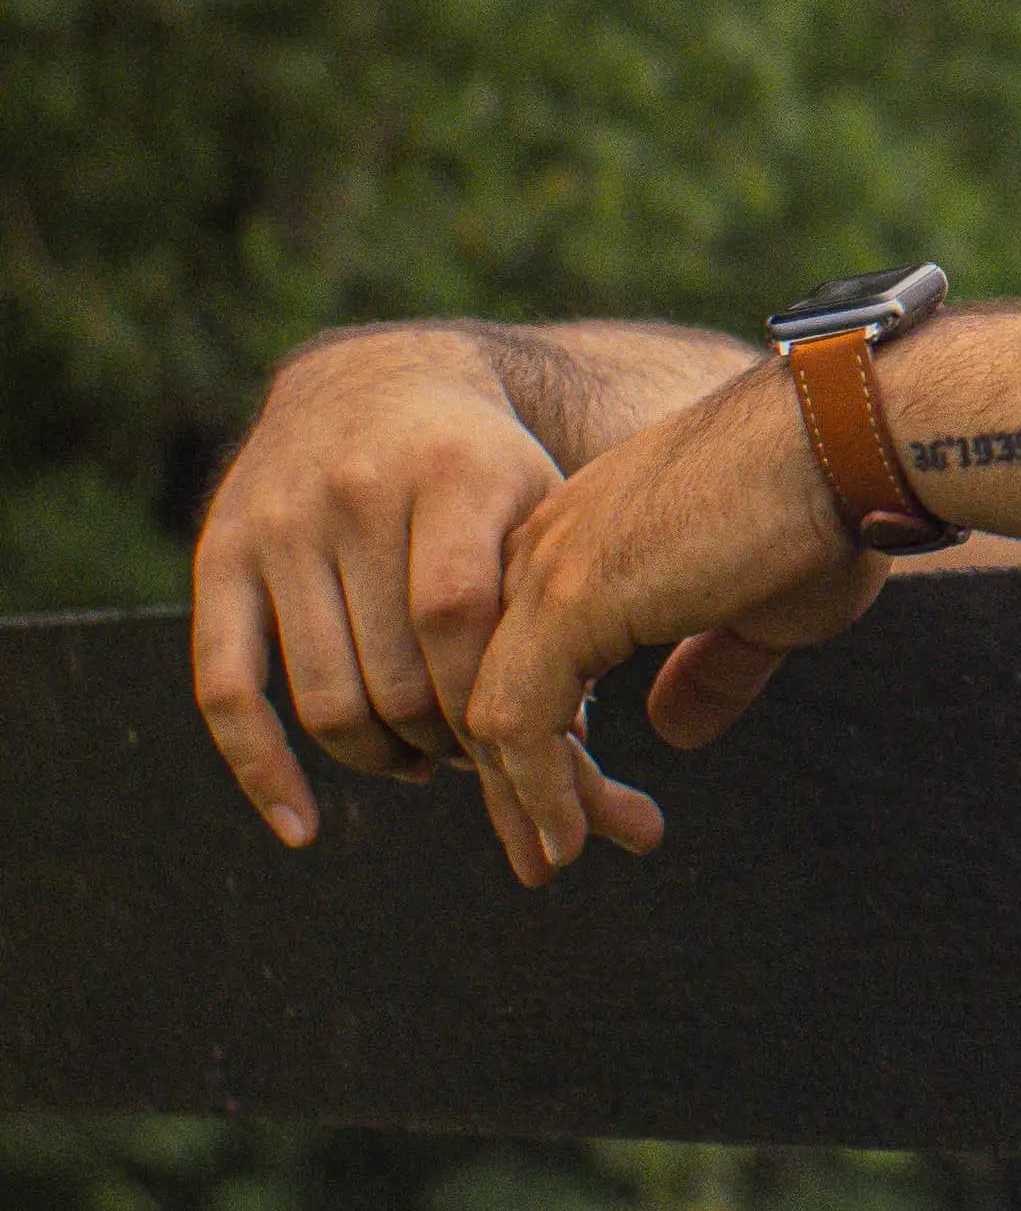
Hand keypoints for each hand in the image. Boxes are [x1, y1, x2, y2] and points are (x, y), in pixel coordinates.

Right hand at [193, 328, 660, 881]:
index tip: (536, 744)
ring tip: (427, 758)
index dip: (495, 706)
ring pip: (329, 700)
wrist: (379, 381)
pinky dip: (263, 770)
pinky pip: (227, 690)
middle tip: (486, 754)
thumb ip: (574, 623)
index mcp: (456, 468)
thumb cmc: (493, 478)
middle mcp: (357, 489)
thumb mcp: (549, 515)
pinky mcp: (220, 555)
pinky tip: (305, 828)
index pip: (462, 623)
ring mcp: (280, 522)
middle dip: (455, 742)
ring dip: (386, 757)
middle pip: (400, 678)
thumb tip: (610, 802)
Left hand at [463, 358, 881, 876]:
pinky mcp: (571, 600)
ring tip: (557, 860)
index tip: (588, 806)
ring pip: (490, 710)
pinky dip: (534, 788)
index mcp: (579, 536)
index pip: (520, 654)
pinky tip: (562, 837)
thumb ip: (707, 669)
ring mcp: (548, 568)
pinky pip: (517, 720)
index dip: (547, 739)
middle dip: (516, 780)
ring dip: (522, 798)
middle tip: (554, 855)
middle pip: (489, 682)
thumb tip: (672, 732)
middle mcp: (543, 544)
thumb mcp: (762, 611)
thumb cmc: (828, 511)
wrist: (851, 441)